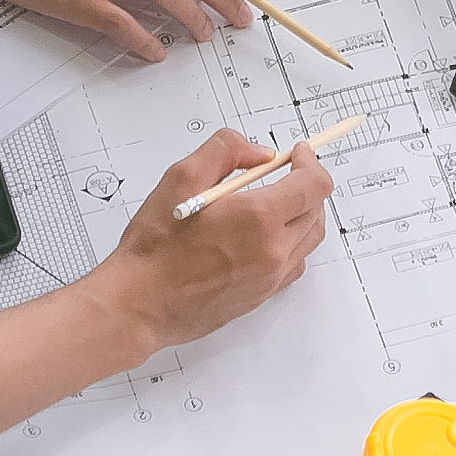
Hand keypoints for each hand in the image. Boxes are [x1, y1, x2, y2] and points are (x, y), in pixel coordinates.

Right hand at [78, 130, 335, 348]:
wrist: (139, 304)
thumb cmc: (156, 247)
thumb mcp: (181, 178)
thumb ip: (225, 150)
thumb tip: (260, 154)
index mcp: (259, 218)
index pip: (314, 185)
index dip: (309, 162)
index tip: (295, 154)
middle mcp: (273, 251)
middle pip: (316, 211)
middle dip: (305, 187)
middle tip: (281, 175)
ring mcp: (270, 278)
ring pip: (308, 240)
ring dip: (300, 215)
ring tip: (269, 204)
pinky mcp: (261, 297)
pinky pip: (292, 264)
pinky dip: (288, 244)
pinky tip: (260, 236)